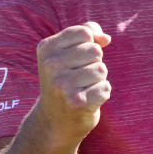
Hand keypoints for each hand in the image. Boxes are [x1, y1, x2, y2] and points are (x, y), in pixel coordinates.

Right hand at [35, 22, 111, 140]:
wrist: (54, 120)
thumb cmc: (65, 80)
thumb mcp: (68, 52)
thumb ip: (87, 33)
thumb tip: (106, 38)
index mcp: (46, 48)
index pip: (85, 33)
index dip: (89, 44)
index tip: (76, 59)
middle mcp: (51, 65)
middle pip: (95, 51)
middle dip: (94, 63)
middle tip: (78, 78)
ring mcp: (63, 84)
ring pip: (101, 69)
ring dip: (97, 80)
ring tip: (82, 88)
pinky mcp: (77, 102)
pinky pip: (105, 88)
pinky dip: (101, 94)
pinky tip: (87, 100)